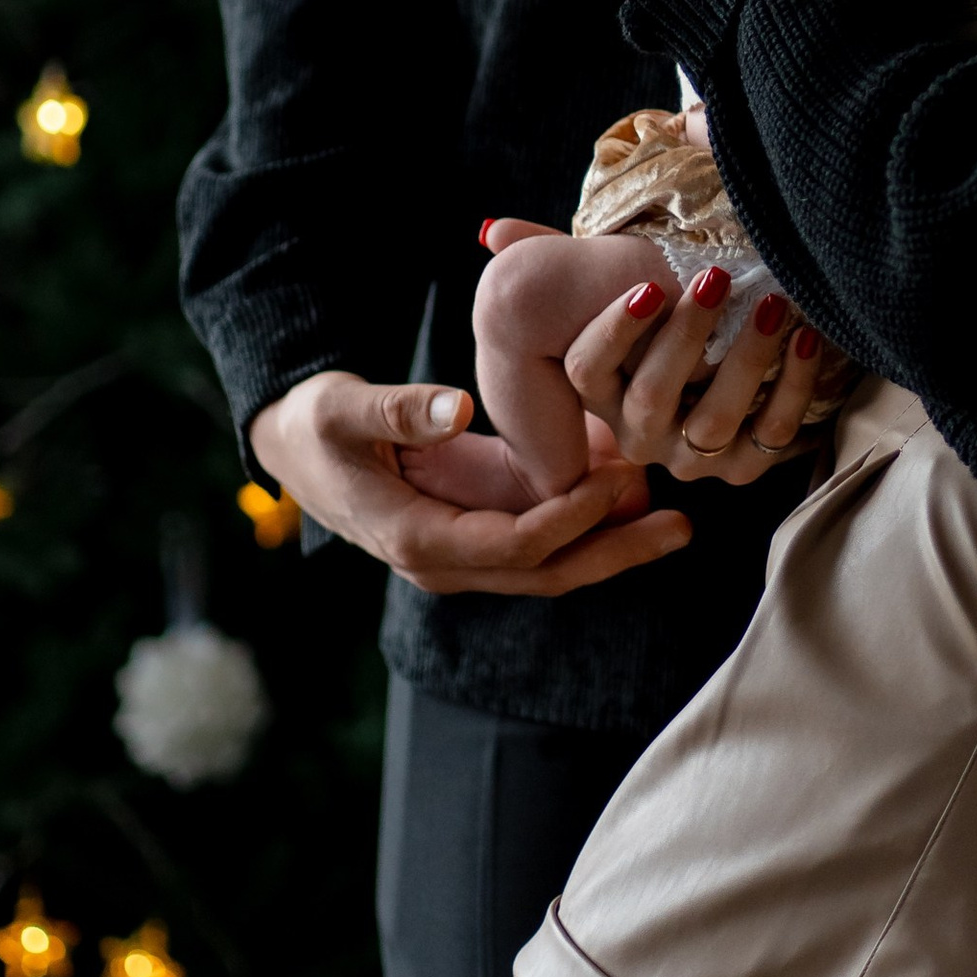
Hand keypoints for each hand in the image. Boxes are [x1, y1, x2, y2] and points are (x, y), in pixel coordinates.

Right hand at [248, 370, 691, 595]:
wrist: (295, 447)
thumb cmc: (315, 425)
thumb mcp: (343, 408)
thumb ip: (398, 410)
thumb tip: (456, 405)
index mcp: (415, 539)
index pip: (511, 545)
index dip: (568, 518)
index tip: (616, 479)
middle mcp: (445, 561)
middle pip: (545, 571)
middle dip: (614, 552)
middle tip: (681, 525)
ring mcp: (463, 551)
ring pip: (551, 563)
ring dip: (613, 544)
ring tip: (677, 520)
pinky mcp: (476, 530)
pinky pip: (542, 538)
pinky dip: (587, 520)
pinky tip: (633, 493)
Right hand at [565, 273, 826, 484]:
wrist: (711, 400)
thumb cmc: (669, 337)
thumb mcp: (643, 325)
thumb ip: (643, 300)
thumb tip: (674, 264)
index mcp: (603, 395)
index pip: (588, 370)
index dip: (615, 331)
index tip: (648, 287)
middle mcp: (639, 435)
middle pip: (652, 395)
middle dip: (687, 334)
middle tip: (717, 279)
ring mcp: (690, 459)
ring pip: (714, 420)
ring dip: (747, 358)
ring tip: (772, 305)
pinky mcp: (741, 468)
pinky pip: (772, 433)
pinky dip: (794, 385)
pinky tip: (806, 340)